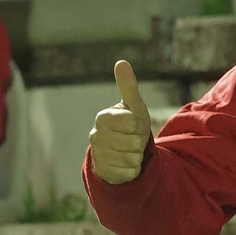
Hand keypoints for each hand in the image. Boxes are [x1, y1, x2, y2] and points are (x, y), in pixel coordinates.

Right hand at [89, 59, 152, 184]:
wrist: (120, 151)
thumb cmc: (129, 125)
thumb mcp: (133, 106)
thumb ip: (128, 86)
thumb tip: (121, 62)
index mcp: (103, 117)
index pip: (133, 122)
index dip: (140, 125)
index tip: (134, 125)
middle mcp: (96, 136)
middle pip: (134, 142)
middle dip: (139, 142)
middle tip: (132, 139)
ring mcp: (98, 155)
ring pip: (132, 158)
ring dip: (137, 156)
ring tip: (129, 151)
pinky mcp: (103, 172)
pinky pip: (130, 172)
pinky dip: (133, 169)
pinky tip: (125, 163)